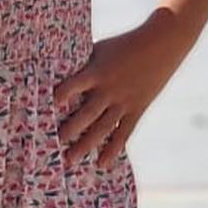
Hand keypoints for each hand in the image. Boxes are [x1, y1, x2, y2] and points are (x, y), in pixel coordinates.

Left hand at [55, 13, 185, 166]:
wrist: (163, 43)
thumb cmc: (125, 44)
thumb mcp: (100, 50)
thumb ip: (82, 66)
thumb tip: (56, 73)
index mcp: (96, 72)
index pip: (72, 86)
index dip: (60, 97)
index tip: (44, 109)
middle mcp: (109, 90)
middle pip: (86, 114)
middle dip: (68, 130)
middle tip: (52, 145)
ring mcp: (124, 102)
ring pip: (103, 128)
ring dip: (86, 145)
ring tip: (70, 160)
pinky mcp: (137, 109)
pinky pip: (123, 132)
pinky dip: (113, 149)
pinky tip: (102, 163)